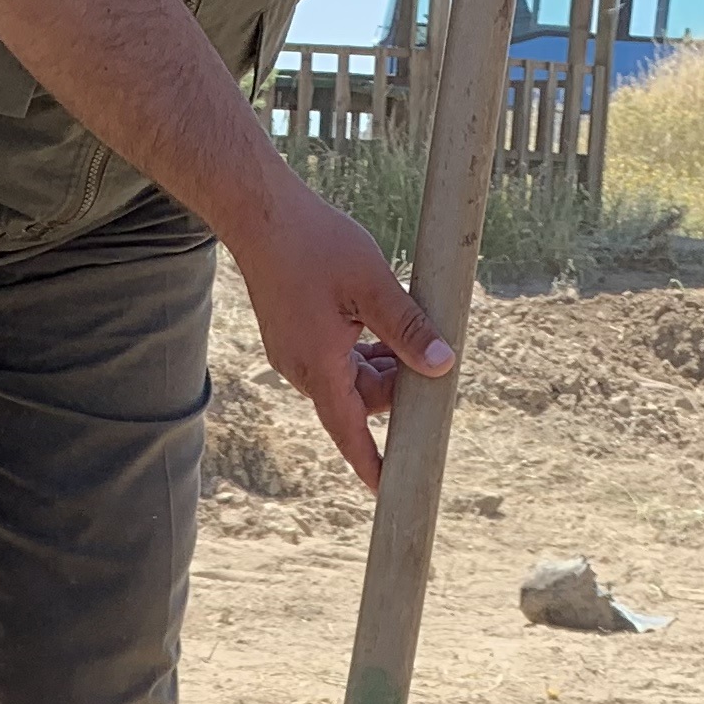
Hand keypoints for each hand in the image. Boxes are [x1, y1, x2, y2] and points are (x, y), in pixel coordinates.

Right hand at [225, 183, 449, 489]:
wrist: (260, 214)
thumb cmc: (313, 243)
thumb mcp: (373, 285)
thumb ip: (408, 329)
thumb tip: (443, 364)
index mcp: (319, 366)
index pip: (349, 431)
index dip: (371, 462)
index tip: (389, 489)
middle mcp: (301, 368)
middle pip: (357, 402)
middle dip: (392, 389)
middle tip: (427, 357)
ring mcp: (294, 352)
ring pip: (347, 378)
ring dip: (379, 365)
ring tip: (404, 331)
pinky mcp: (293, 335)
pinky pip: (333, 359)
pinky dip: (360, 350)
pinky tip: (378, 321)